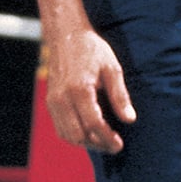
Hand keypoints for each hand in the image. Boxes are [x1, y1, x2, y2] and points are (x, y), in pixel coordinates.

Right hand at [43, 25, 136, 153]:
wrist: (66, 36)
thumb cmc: (91, 49)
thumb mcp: (111, 67)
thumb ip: (120, 95)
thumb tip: (130, 119)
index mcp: (79, 89)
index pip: (93, 124)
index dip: (107, 138)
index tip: (119, 144)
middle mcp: (62, 99)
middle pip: (79, 135)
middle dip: (97, 145)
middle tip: (113, 145)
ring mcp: (53, 102)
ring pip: (68, 135)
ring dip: (86, 143)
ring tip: (103, 141)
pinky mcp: (50, 103)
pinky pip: (61, 129)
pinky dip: (74, 135)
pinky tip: (89, 133)